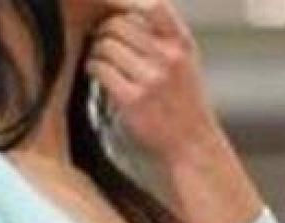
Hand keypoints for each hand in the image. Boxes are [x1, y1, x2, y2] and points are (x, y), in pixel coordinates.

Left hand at [85, 0, 219, 161]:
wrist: (191, 145)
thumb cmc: (184, 104)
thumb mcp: (186, 62)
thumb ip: (165, 37)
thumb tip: (130, 9)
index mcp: (182, 44)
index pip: (154, 5)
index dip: (127, 3)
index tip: (116, 11)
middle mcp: (168, 58)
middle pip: (120, 23)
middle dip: (105, 29)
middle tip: (101, 39)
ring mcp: (151, 79)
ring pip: (106, 44)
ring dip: (96, 49)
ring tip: (99, 58)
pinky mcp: (132, 100)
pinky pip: (100, 68)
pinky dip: (93, 67)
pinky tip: (96, 72)